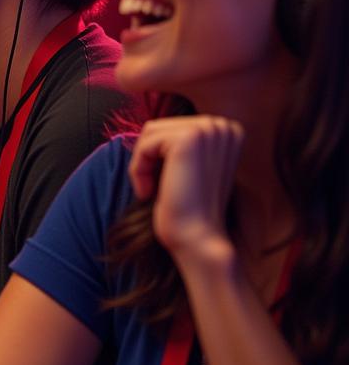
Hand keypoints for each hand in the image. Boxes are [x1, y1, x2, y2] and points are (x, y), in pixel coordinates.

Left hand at [129, 116, 243, 261]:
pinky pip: (144, 144)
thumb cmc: (188, 209)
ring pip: (150, 133)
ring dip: (142, 165)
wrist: (197, 240)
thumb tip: (151, 126)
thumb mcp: (188, 167)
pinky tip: (149, 192)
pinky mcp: (189, 139)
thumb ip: (180, 144)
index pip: (171, 128)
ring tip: (152, 190)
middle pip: (159, 127)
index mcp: (227, 130)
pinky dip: (138, 169)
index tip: (169, 184)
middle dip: (149, 159)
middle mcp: (223, 125)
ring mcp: (208, 129)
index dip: (159, 157)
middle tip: (156, 189)